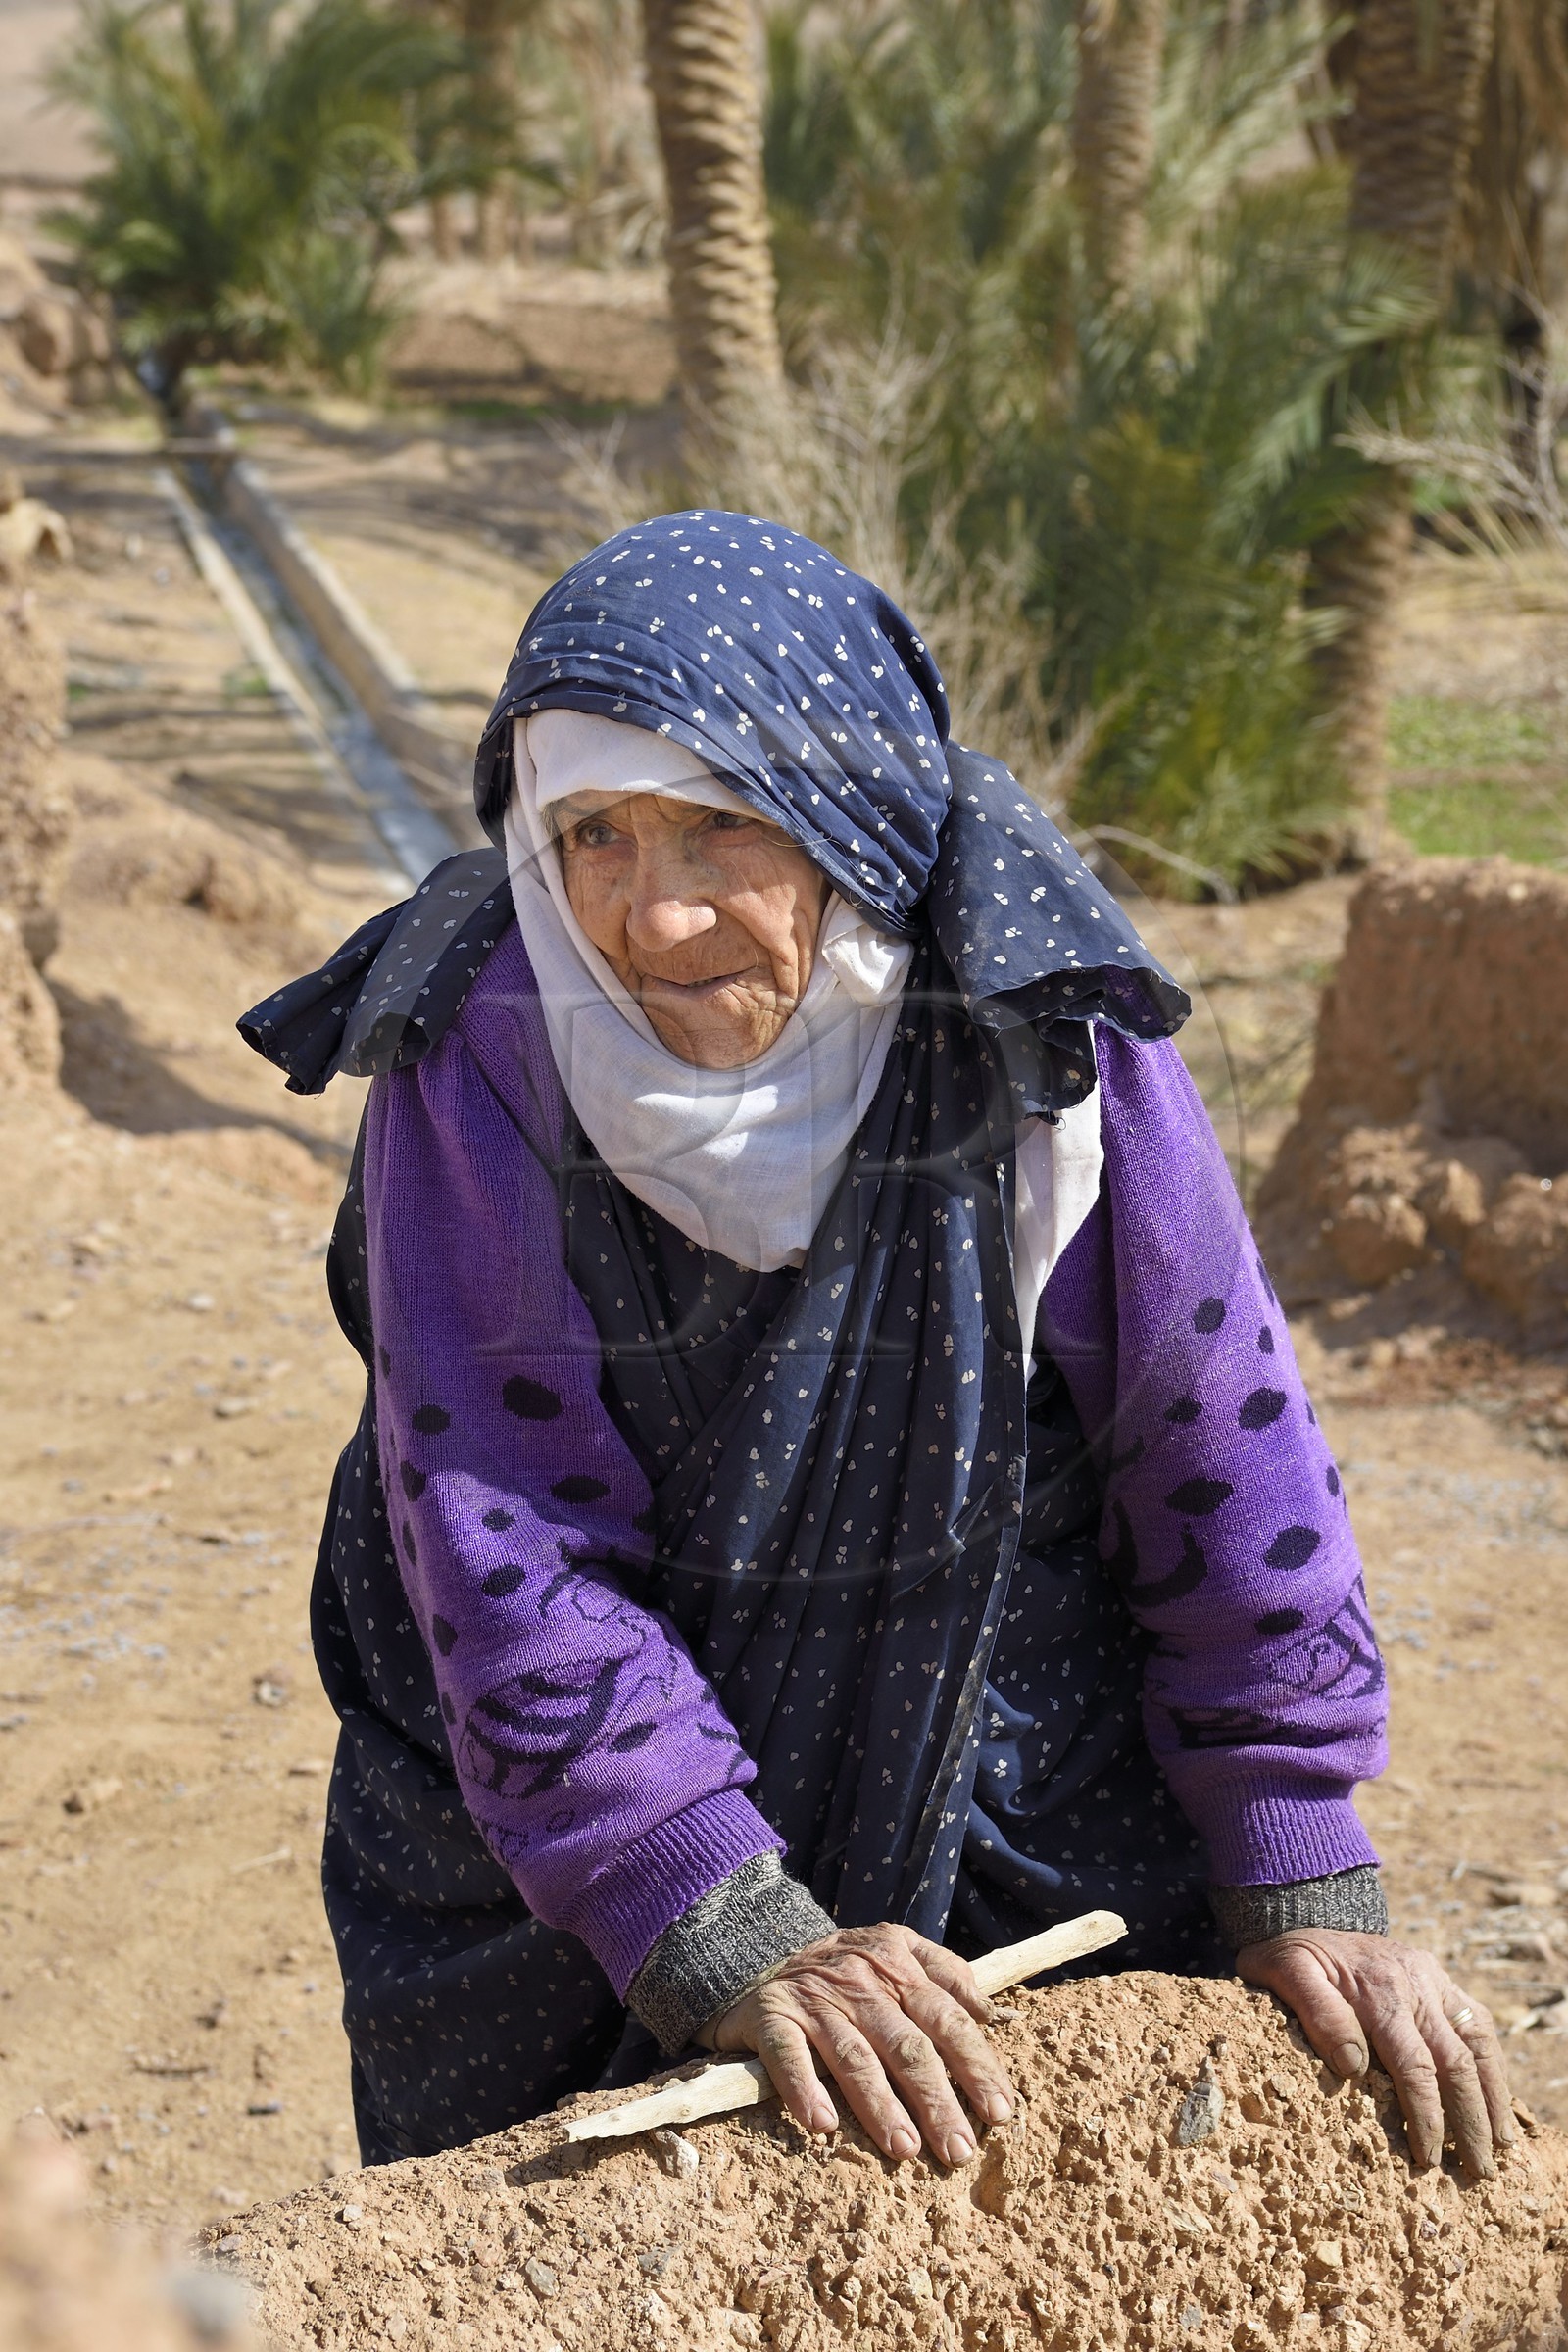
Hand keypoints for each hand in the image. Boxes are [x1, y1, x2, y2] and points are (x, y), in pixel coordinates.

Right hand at [705, 1922, 1013, 2165]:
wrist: (755, 1945)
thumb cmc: (844, 1965)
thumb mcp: (896, 1949)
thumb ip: (945, 1973)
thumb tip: (989, 2014)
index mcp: (899, 1962)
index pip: (948, 2018)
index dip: (977, 2066)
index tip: (1000, 2112)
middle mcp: (861, 1978)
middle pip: (908, 2045)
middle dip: (938, 2101)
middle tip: (959, 2150)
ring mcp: (815, 1998)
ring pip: (855, 2057)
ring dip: (881, 2106)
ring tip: (905, 2150)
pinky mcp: (771, 2015)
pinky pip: (788, 2055)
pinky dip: (804, 2088)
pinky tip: (822, 2124)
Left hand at [1237, 1928, 1514, 2177]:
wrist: (1306, 1913)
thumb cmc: (1290, 1956)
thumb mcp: (1284, 1974)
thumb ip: (1318, 2014)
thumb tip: (1354, 2068)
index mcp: (1381, 1989)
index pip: (1415, 2065)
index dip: (1426, 2117)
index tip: (1428, 2159)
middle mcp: (1418, 1983)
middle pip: (1458, 2063)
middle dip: (1472, 2122)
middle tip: (1478, 2173)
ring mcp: (1435, 1980)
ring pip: (1481, 2044)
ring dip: (1494, 2098)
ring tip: (1501, 2147)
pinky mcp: (1442, 1981)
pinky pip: (1479, 2025)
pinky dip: (1494, 2066)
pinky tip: (1497, 2101)